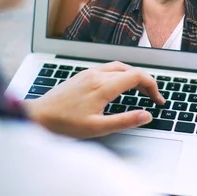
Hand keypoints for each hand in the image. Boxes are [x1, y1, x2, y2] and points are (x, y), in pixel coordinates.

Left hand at [23, 62, 164, 138]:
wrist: (38, 117)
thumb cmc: (65, 124)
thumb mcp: (98, 128)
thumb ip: (125, 121)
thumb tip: (146, 115)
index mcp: (103, 86)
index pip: (137, 76)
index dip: (153, 87)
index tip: (158, 101)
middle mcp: (97, 75)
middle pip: (130, 70)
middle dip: (145, 82)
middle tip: (152, 98)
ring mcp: (89, 73)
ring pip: (119, 67)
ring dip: (133, 76)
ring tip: (139, 91)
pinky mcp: (82, 75)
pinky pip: (107, 68)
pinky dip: (120, 75)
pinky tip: (119, 87)